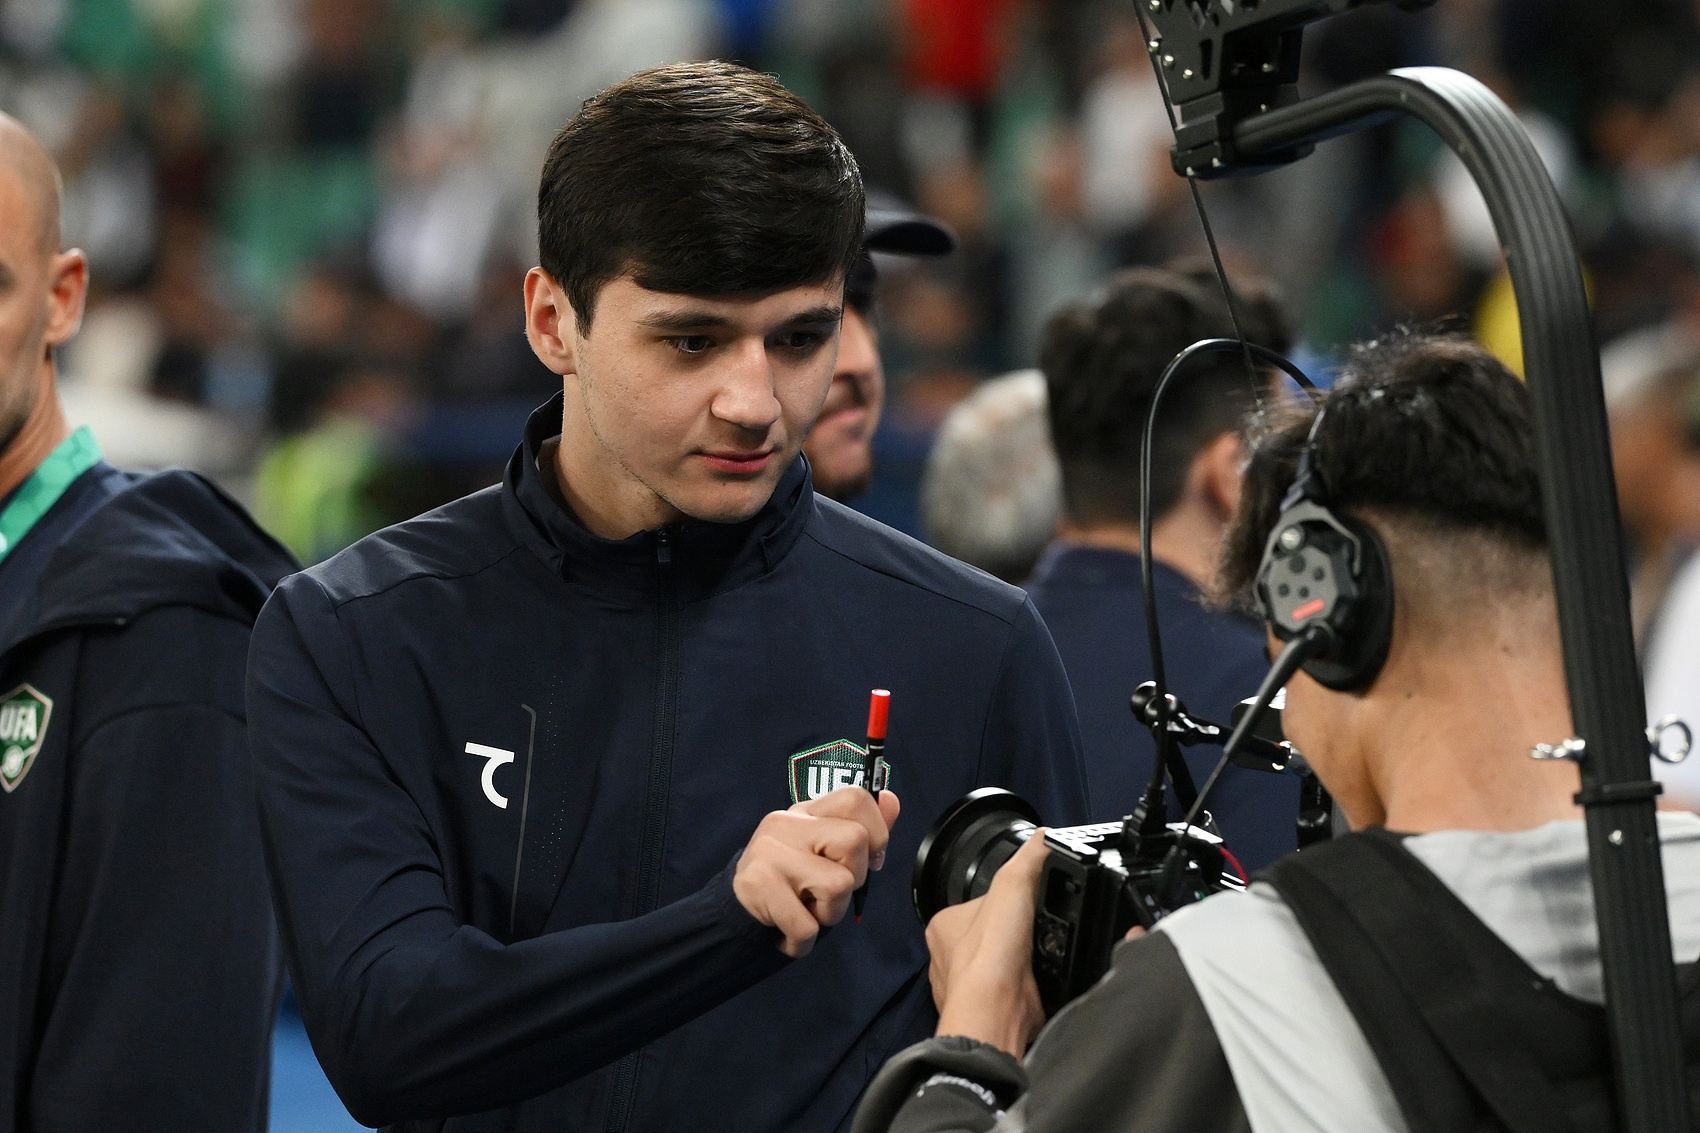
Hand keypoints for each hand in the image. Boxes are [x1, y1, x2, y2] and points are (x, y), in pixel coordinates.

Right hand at [734, 787, 900, 957]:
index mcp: (807, 812)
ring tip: (808, 910)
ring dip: (831, 912)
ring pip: (839, 884)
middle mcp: (786, 823)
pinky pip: (807, 925)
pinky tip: (789, 932)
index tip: (870, 861)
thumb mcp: (825, 853)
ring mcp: (770, 851)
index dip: (878, 831)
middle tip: (829, 892)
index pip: (855, 798)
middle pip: (855, 840)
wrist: (736, 913)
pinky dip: (804, 941)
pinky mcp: (757, 883)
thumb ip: (861, 828)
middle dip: (855, 879)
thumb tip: (891, 800)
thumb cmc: (792, 884)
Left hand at [925, 829, 1049, 1057]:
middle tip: (1035, 932)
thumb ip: (1029, 859)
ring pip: (1000, 966)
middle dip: (1013, 935)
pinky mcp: (988, 1011)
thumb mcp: (1013, 887)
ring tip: (1037, 957)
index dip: (1006, 900)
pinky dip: (1027, 988)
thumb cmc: (990, 955)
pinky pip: (1011, 993)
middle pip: (990, 934)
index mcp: (943, 925)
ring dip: (1021, 963)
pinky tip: (1037, 982)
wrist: (996, 1014)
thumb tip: (1043, 837)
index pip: (977, 903)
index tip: (1026, 903)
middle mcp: (947, 959)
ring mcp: (966, 988)